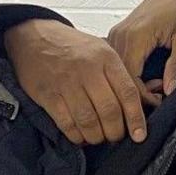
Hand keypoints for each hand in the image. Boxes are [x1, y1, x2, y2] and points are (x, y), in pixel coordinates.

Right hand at [4, 19, 153, 144]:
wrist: (33, 36)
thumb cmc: (71, 46)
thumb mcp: (100, 49)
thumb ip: (119, 74)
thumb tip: (142, 103)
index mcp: (106, 57)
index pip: (128, 93)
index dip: (136, 118)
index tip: (139, 135)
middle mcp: (88, 70)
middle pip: (109, 111)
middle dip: (115, 132)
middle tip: (116, 137)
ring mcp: (67, 83)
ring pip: (89, 121)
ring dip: (96, 137)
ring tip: (98, 137)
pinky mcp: (48, 95)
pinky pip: (66, 124)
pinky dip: (76, 136)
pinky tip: (80, 136)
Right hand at [107, 0, 175, 96]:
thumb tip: (170, 91)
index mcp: (136, 34)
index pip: (130, 78)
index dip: (145, 97)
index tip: (163, 102)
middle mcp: (121, 34)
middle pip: (120, 77)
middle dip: (141, 93)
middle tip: (163, 96)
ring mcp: (119, 33)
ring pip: (119, 71)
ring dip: (136, 84)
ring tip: (160, 86)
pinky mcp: (122, 34)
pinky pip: (121, 62)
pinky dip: (134, 74)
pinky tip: (153, 77)